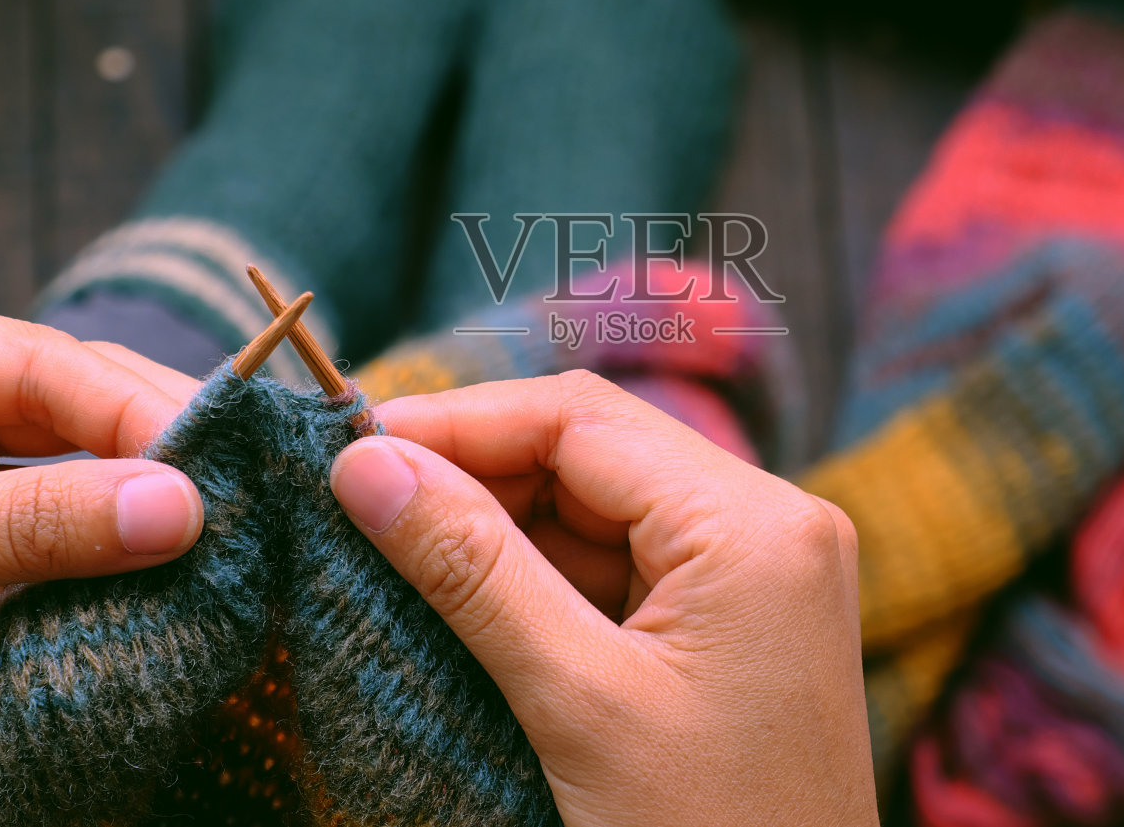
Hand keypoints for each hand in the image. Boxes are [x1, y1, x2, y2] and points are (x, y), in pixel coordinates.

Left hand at [0, 298, 203, 799]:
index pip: (32, 362)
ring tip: (231, 542)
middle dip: (150, 454)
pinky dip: (106, 600)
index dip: (128, 404)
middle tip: (246, 491)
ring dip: (139, 528)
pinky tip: (169, 602)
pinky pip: (45, 590)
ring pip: (66, 505)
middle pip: (62, 421)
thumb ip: (16, 524)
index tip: (211, 457)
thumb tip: (173, 507)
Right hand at [330, 370, 877, 826]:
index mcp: (755, 524)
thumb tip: (367, 462)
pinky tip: (462, 598)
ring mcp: (759, 575)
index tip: (352, 443)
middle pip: (593, 454)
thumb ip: (471, 569)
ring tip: (391, 547)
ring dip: (499, 527)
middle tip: (359, 497)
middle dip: (475, 471)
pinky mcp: (736, 625)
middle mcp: (772, 526)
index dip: (459, 421)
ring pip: (600, 509)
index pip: (582, 420)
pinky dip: (541, 578)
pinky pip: (623, 568)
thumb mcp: (576, 703)